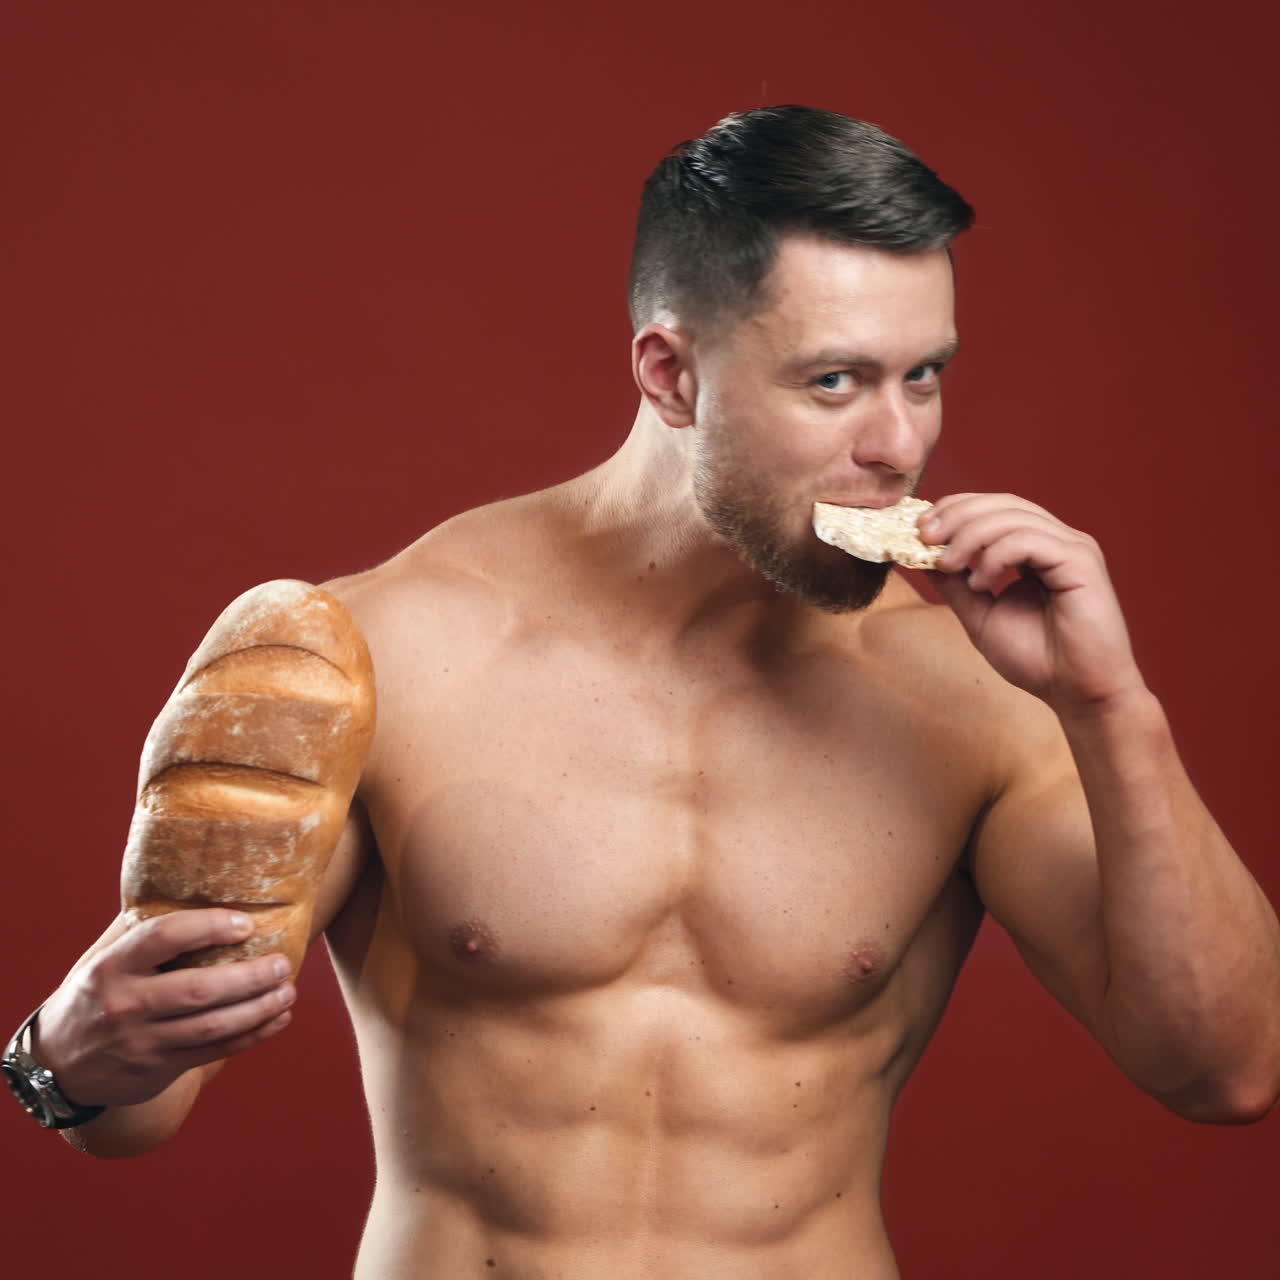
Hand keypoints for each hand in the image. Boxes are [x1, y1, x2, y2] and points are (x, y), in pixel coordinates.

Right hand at [34, 909, 295, 1107]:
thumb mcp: (104, 956)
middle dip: (248, 976)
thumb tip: (197, 881)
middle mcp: (125, 1004)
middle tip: (281, 962)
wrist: (58, 1064)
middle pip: (198, 989)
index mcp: (112, 966)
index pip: (162, 938)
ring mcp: (142, 1041)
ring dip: (258, 1008)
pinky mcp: (158, 1069)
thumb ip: (143, 927)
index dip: (207, 927)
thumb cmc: (96, 993)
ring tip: (288, 990)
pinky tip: (278, 1019)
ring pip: (213, 1026)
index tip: (246, 922)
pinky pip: (214, 1052)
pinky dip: (252, 1036)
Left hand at [919, 493, 1143, 710]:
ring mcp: (1072, 548)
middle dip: (956, 514)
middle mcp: (1057, 540)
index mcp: (1037, 547)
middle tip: (924, 536)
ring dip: (969, 536)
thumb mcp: (980, 614)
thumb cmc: (1038, 659)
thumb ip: (954, 584)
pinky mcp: (1081, 562)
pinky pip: (1029, 541)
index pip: (994, 507)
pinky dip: (996, 556)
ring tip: (948, 566)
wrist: (1076, 693)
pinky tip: (980, 583)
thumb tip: (921, 556)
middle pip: (1002, 503)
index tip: (919, 528)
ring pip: (1013, 517)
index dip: (956, 508)